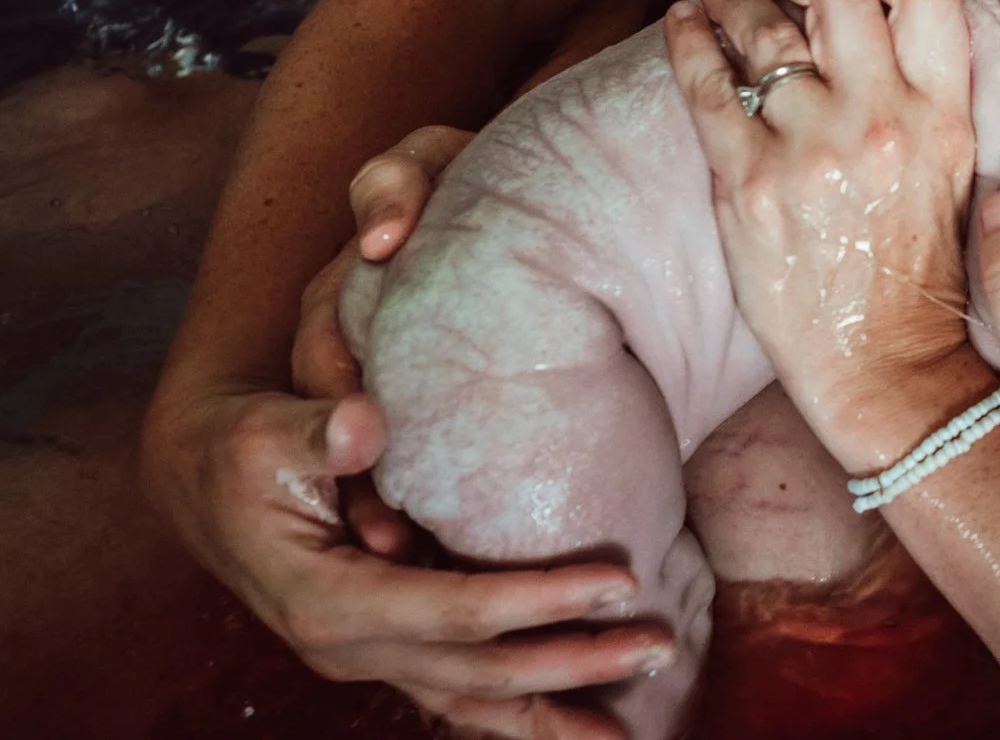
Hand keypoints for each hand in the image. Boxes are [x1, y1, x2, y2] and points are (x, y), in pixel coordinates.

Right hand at [148, 124, 663, 737]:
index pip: (456, 611)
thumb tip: (362, 423)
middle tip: (659, 644)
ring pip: (475, 704)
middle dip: (574, 662)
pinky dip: (522, 712)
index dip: (538, 601)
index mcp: (330, 600)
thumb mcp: (269, 431)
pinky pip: (463, 696)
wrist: (207, 484)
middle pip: (481, 672)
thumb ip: (320, 430)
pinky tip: (579, 721)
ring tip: (636, 726)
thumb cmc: (246, 449)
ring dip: (558, 709)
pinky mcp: (388, 652)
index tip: (618, 582)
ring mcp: (370, 659)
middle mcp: (351, 647)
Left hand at [662, 0, 982, 468]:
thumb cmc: (917, 271)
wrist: (884, 366)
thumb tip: (894, 18)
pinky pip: (707, 85)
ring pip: (765, 26)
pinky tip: (684, 21)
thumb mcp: (955, 174)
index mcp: (940, 118)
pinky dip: (688, 39)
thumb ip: (932, 96)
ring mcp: (809, 151)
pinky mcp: (746, 185)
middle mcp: (879, 122)